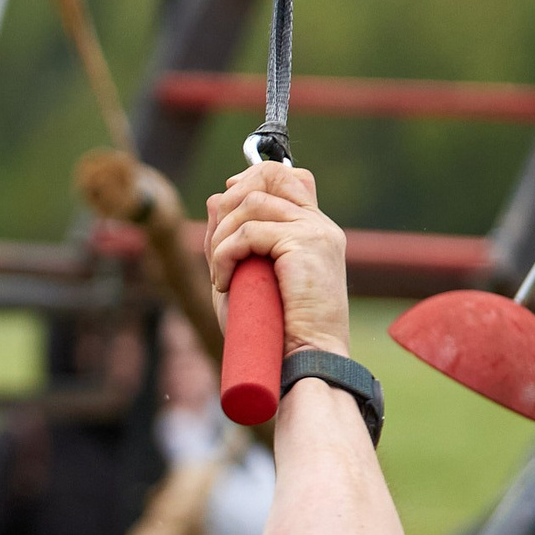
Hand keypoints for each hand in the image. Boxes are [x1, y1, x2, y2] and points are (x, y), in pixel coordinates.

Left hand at [204, 160, 350, 359]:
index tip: (224, 201)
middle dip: (230, 199)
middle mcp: (319, 225)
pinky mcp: (305, 243)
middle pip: (271, 175)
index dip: (252, 178)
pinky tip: (223, 283)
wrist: (304, 360)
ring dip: (222, 236)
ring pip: (251, 202)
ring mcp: (316, 231)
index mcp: (314, 231)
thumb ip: (231, 238)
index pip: (289, 177)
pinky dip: (224, 255)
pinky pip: (248, 231)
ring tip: (219, 273)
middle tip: (216, 243)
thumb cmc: (274, 332)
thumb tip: (214, 196)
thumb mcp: (244, 277)